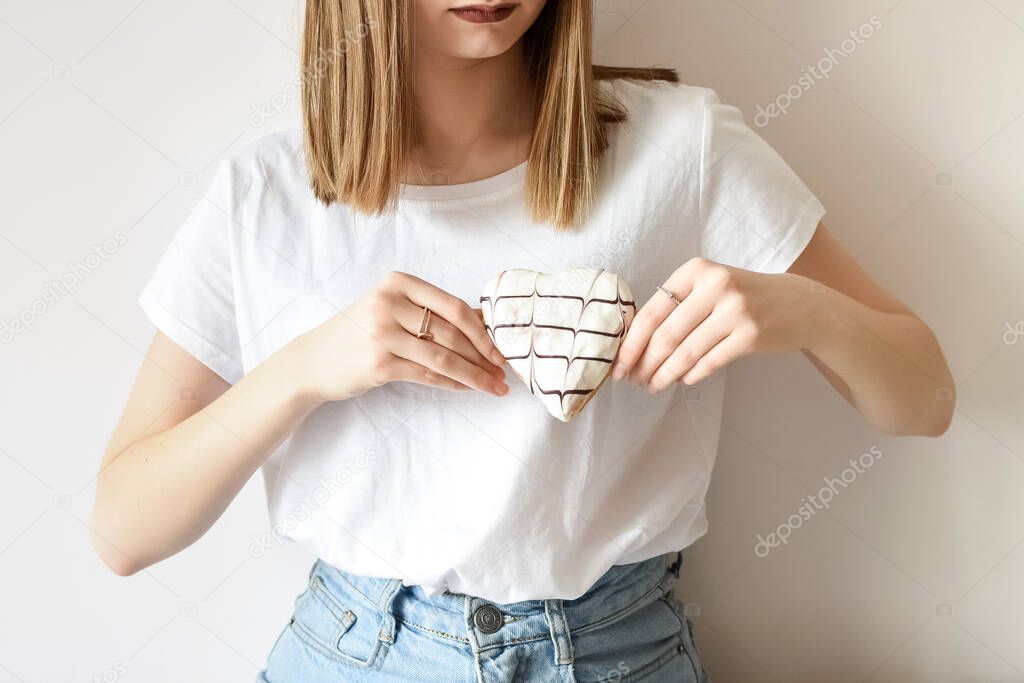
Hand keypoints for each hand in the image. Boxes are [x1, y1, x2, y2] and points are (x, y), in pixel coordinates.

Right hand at [293, 271, 507, 401]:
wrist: (314, 360)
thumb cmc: (361, 332)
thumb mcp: (393, 309)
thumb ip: (434, 311)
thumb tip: (484, 320)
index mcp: (398, 283)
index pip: (453, 306)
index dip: (483, 331)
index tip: (501, 349)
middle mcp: (389, 304)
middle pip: (451, 333)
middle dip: (483, 357)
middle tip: (504, 373)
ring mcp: (382, 334)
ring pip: (443, 358)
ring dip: (475, 375)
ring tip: (494, 387)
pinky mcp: (379, 364)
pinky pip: (427, 376)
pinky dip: (453, 384)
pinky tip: (468, 389)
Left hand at [611, 257, 819, 390]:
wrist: (799, 304)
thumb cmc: (744, 296)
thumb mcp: (710, 285)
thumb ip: (676, 304)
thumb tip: (635, 342)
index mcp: (697, 270)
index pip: (651, 312)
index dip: (630, 343)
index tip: (618, 364)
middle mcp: (715, 286)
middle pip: (664, 336)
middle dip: (643, 364)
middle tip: (632, 380)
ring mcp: (735, 312)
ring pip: (684, 354)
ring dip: (663, 376)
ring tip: (652, 386)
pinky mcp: (750, 336)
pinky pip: (708, 363)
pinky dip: (690, 375)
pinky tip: (681, 380)